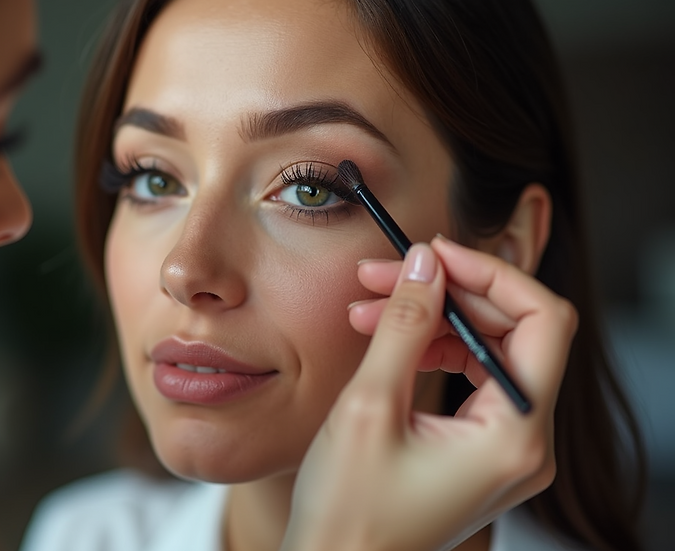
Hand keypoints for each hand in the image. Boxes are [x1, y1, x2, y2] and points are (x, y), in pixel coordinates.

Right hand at [281, 236, 576, 550]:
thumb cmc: (348, 513)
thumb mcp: (370, 408)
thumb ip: (403, 327)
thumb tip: (424, 265)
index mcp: (515, 436)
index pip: (544, 321)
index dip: (492, 274)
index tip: (436, 253)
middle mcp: (525, 443)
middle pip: (516, 332)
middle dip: (451, 292)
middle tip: (387, 273)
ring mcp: (506, 450)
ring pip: (490, 351)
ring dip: (434, 318)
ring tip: (371, 305)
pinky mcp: (480, 452)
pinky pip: (473, 381)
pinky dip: (432, 350)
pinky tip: (387, 338)